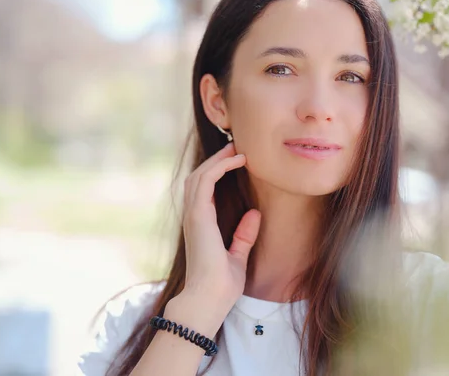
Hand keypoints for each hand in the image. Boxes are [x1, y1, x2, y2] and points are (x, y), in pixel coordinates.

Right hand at [180, 142, 260, 313]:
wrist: (209, 300)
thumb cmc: (220, 285)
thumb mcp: (237, 256)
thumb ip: (244, 235)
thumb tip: (255, 214)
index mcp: (201, 225)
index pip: (204, 190)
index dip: (218, 172)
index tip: (236, 160)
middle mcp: (194, 217)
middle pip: (199, 178)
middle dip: (216, 160)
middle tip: (235, 148)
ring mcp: (193, 215)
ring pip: (199, 175)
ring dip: (217, 160)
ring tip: (236, 149)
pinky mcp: (197, 216)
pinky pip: (205, 182)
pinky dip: (219, 167)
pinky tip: (237, 161)